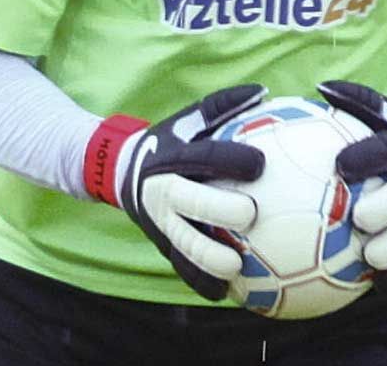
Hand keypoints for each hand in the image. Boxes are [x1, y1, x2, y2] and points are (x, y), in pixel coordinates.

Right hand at [84, 84, 266, 300]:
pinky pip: (181, 268)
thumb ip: (223, 106)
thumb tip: (263, 92)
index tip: (260, 164)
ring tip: (237, 267)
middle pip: (189, 201)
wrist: (122, 171)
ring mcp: (160, 221)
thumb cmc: (170, 140)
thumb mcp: (189, 118)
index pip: (203, 157)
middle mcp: (163, 189)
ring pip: (181, 243)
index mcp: (173, 156)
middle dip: (218, 208)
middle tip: (251, 214)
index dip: (230, 160)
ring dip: (207, 258)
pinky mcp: (161, 245)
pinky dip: (202, 282)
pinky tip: (228, 293)